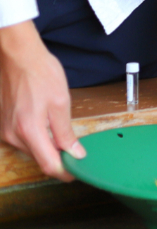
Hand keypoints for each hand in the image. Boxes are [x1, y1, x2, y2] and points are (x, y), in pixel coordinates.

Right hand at [0, 21, 84, 179]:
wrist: (19, 56)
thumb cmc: (41, 74)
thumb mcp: (61, 102)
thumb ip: (66, 132)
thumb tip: (75, 153)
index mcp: (29, 131)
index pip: (48, 164)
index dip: (65, 172)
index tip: (78, 171)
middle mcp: (13, 135)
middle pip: (39, 157)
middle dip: (58, 156)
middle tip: (76, 150)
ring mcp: (5, 130)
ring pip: (31, 148)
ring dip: (47, 145)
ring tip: (62, 132)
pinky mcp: (3, 124)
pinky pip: (23, 138)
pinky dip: (37, 136)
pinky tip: (46, 123)